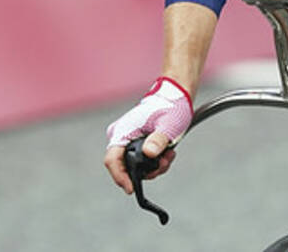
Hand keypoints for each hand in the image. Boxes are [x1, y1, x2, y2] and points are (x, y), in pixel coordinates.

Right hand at [103, 77, 192, 194]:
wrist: (175, 98)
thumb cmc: (170, 107)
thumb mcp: (168, 125)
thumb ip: (158, 140)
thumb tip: (149, 153)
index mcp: (122, 131)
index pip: (112, 160)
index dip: (120, 177)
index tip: (131, 189)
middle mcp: (121, 137)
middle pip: (125, 166)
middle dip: (146, 171)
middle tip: (163, 164)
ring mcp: (127, 141)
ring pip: (135, 166)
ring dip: (154, 166)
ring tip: (169, 156)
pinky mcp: (136, 144)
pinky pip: (141, 161)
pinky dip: (155, 162)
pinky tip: (167, 154)